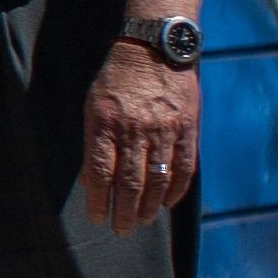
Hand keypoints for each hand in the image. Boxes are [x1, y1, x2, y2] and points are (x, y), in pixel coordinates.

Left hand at [84, 39, 200, 232]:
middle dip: (124, 212)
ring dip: (148, 207)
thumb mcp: (94, 106)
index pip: (99, 172)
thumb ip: (93, 143)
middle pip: (129, 182)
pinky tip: (167, 203)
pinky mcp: (187, 128)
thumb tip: (90, 181)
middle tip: (121, 229)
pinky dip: (175, 191)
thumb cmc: (117, 80)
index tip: (97, 218)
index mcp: (105, 123)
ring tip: (141, 221)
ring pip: (157, 180)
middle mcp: (134, 129)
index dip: (98, 200)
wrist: (154, 48)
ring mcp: (163, 130)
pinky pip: (183, 168)